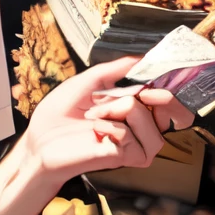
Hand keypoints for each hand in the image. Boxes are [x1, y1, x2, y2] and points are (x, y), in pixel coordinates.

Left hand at [22, 56, 194, 183]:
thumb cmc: (58, 114)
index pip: (168, 101)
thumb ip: (116, 69)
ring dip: (121, 109)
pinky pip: (132, 138)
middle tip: (139, 91)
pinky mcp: (122, 157)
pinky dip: (112, 127)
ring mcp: (132, 143)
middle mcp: (137, 127)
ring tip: (96, 113)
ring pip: (152, 123)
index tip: (153, 78)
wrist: (38, 139)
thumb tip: (141, 57)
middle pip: (176, 113)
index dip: (168, 87)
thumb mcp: (88, 81)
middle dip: (160, 96)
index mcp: (132, 108)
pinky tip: (95, 128)